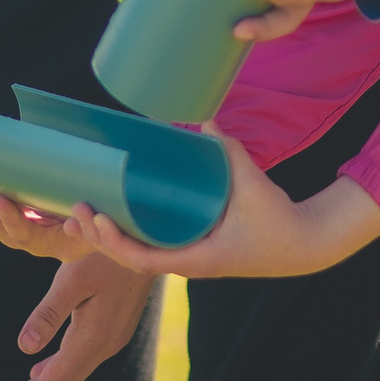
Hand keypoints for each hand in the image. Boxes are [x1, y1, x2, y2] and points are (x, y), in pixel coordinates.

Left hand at [0, 165, 91, 261]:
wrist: (90, 226)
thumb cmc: (98, 222)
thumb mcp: (101, 227)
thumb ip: (91, 226)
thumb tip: (75, 223)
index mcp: (46, 240)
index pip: (24, 235)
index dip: (12, 220)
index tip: (3, 201)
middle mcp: (23, 235)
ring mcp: (8, 222)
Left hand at [0, 256, 155, 380]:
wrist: (153, 243)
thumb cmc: (108, 254)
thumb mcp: (74, 278)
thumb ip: (49, 313)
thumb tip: (23, 348)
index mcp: (91, 341)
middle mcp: (102, 348)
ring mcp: (108, 340)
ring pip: (65, 374)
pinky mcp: (109, 330)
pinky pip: (74, 361)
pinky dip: (51, 370)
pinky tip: (36, 372)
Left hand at [74, 138, 379, 280]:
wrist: (304, 243)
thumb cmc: (277, 221)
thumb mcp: (254, 185)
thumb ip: (230, 151)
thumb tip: (205, 118)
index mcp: (196, 258)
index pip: (142, 259)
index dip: (115, 241)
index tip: (96, 217)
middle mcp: (186, 262)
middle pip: (130, 257)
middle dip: (100, 235)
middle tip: (76, 208)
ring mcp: (188, 256)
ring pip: (138, 252)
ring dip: (108, 236)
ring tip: (81, 213)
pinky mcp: (194, 246)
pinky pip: (153, 243)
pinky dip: (130, 232)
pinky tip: (115, 213)